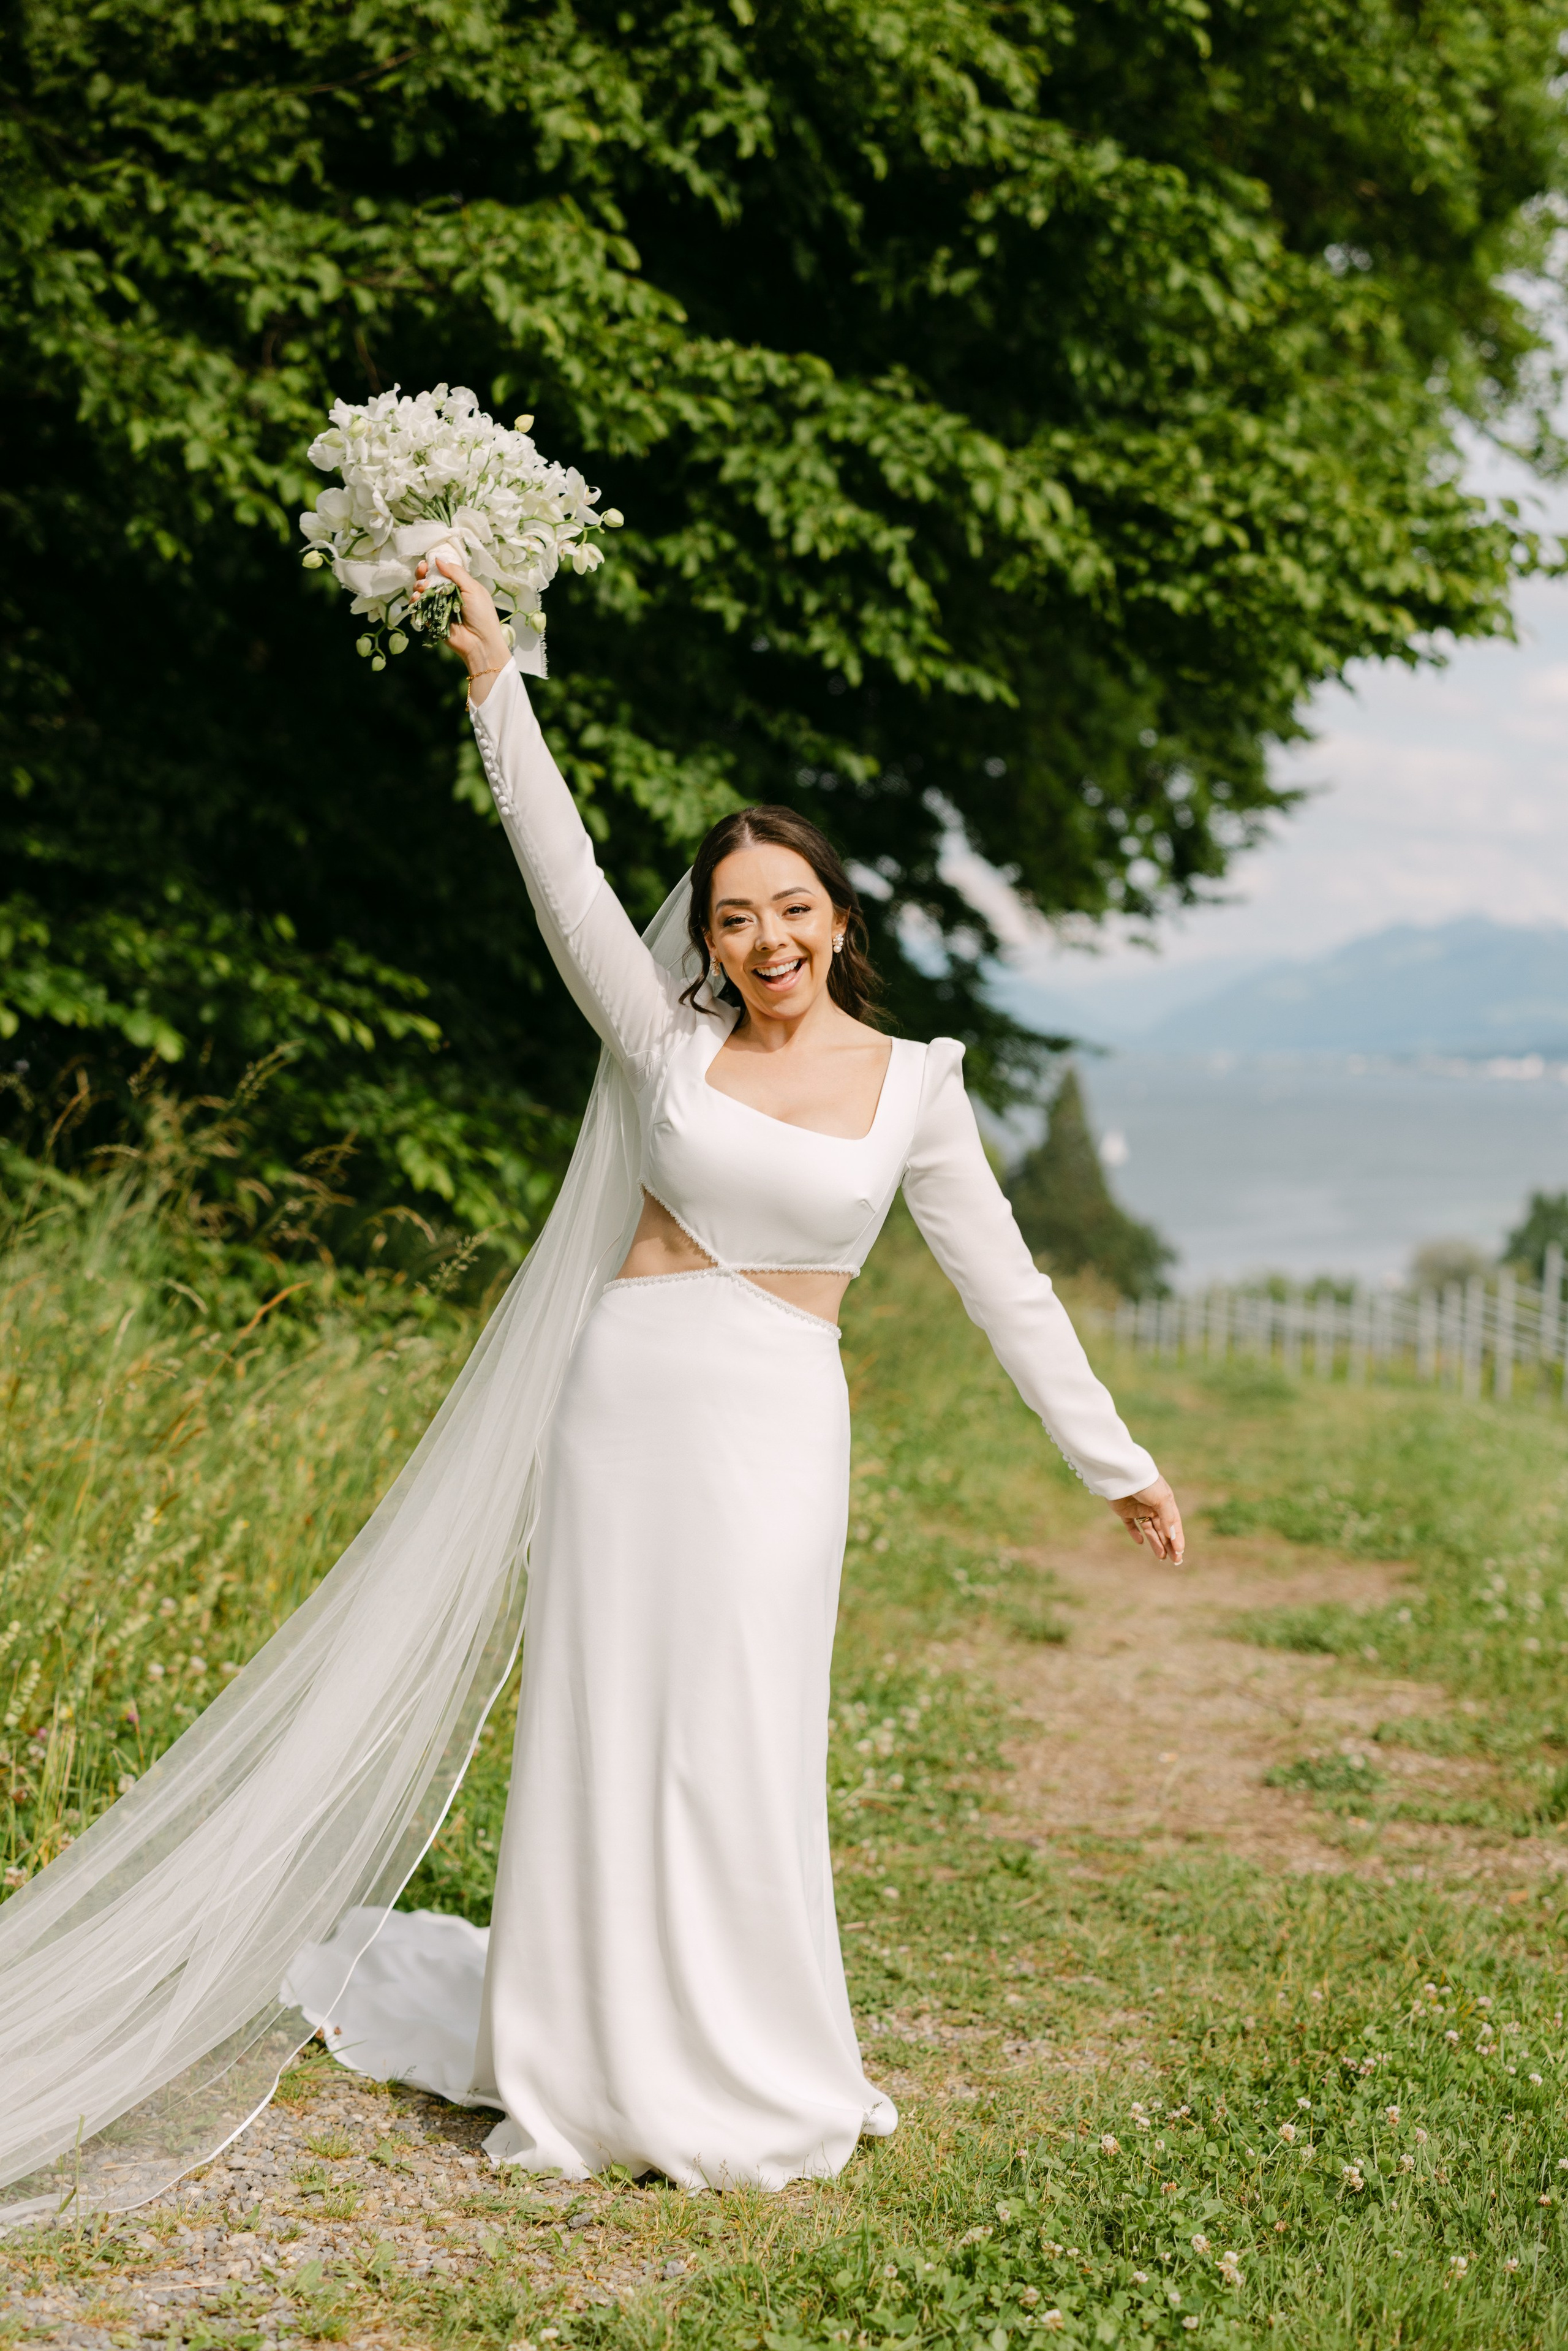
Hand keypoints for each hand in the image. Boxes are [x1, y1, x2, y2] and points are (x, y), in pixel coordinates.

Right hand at [413, 555, 512, 697]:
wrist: (480, 642)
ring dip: (418, 586)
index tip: (426, 563)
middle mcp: (447, 595)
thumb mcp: (472, 588)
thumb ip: (455, 572)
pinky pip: (419, 608)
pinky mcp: (431, 620)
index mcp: (459, 585)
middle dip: (422, 574)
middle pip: (428, 580)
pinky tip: (416, 598)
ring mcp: (438, 607)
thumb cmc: (482, 614)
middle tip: (422, 572)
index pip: (442, 571)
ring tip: (422, 587)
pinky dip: (415, 601)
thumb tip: (438, 558)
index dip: (432, 566)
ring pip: (421, 593)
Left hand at [1108, 1477, 1184, 1564]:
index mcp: (1165, 1502)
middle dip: (1169, 1545)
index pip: (1174, 1524)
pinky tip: (1140, 1542)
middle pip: (1163, 1529)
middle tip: (1175, 1560)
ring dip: (1155, 1543)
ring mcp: (1139, 1509)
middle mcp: (1154, 1506)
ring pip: (1149, 1530)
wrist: (1123, 1474)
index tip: (1180, 1552)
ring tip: (1161, 1557)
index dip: (1177, 1538)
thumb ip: (1168, 1519)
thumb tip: (1171, 1537)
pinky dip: (1135, 1534)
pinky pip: (1131, 1525)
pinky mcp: (1125, 1511)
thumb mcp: (1162, 1500)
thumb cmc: (1147, 1485)